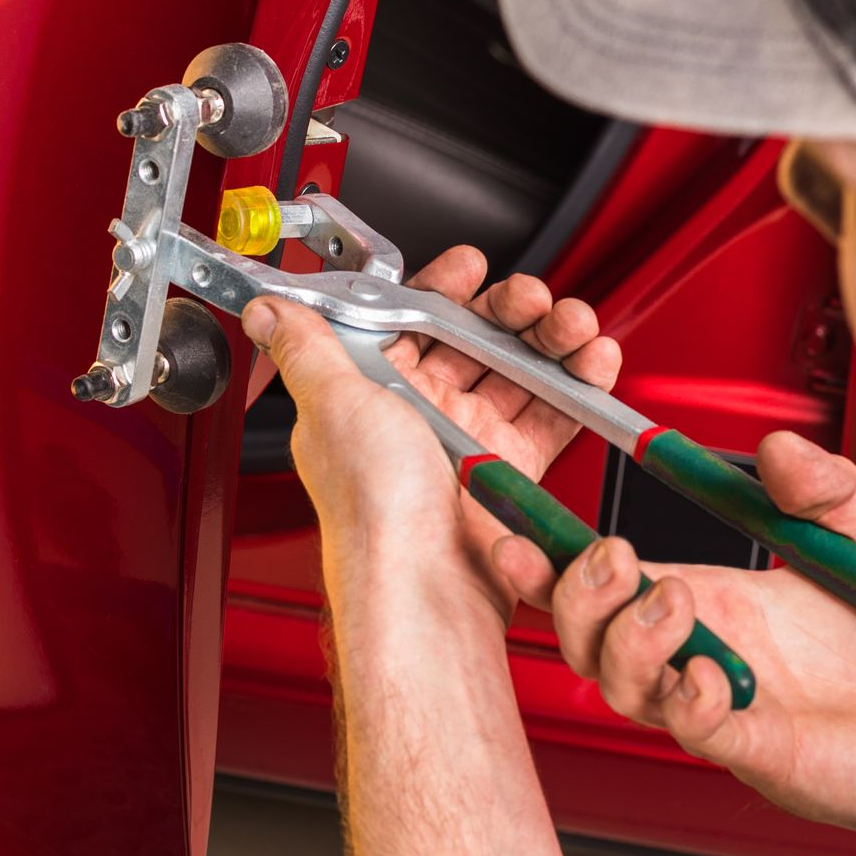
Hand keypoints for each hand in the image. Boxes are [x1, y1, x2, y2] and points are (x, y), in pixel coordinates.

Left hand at [242, 246, 619, 626]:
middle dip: (506, 310)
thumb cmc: (374, 510)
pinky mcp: (508, 473)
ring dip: (547, 339)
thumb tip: (265, 310)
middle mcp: (417, 416)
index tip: (470, 268)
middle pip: (470, 340)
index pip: (407, 322)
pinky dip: (576, 385)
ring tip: (571, 326)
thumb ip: (307, 348)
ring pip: (516, 371)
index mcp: (369, 393)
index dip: (440, 289)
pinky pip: (550, 416)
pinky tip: (590, 364)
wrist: (424, 587)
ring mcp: (466, 442)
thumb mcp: (333, 405)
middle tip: (532, 300)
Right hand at [495, 433, 855, 855]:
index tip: (504, 510)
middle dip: (574, 590)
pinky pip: (694, 730)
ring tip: (675, 605)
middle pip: (582, 630)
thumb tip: (780, 450)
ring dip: (627, 639)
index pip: (598, 575)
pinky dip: (690, 700)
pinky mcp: (756, 751)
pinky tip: (718, 677)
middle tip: (615, 556)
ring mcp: (720, 703)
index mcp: (711, 595)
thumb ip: (831, 487)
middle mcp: (699, 649)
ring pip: (618, 683)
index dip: (541, 548)